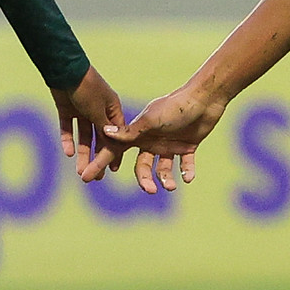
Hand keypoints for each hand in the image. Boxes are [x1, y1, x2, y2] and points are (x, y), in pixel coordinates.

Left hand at [50, 65, 126, 181]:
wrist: (64, 68)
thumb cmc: (86, 88)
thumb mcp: (98, 111)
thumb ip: (103, 130)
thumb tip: (111, 148)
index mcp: (112, 108)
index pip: (115, 135)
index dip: (114, 153)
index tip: (113, 169)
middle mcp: (99, 110)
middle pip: (99, 138)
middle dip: (97, 157)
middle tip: (95, 177)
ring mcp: (82, 109)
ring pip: (84, 136)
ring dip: (83, 153)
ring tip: (79, 172)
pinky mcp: (67, 108)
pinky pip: (69, 128)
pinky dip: (68, 140)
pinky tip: (68, 153)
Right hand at [93, 84, 226, 193]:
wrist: (203, 98)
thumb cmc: (174, 107)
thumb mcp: (150, 121)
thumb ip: (130, 131)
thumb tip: (104, 133)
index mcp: (139, 133)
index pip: (116, 150)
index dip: (101, 162)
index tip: (86, 177)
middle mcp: (152, 140)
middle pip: (142, 166)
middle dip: (144, 180)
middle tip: (150, 190)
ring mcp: (170, 144)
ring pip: (163, 170)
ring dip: (166, 180)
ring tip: (172, 186)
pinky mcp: (187, 147)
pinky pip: (185, 165)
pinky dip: (187, 172)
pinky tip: (188, 177)